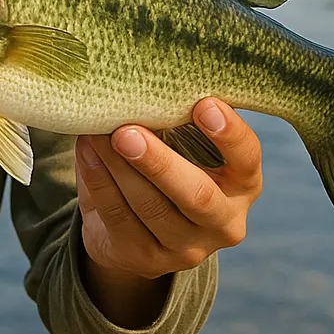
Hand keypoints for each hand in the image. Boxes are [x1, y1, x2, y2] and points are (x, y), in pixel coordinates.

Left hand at [75, 98, 261, 327]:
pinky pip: (120, 219)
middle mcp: (224, 221)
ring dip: (119, 168)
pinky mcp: (148, 260)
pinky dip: (99, 181)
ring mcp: (187, 248)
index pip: (247, 158)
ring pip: (152, 209)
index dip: (229, 134)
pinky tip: (86, 152)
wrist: (136, 228)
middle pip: (197, 196)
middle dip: (160, 163)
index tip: (203, 104)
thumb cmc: (167, 162)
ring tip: (96, 134)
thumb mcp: (184, 144)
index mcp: (243, 183)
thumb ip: (175, 116)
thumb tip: (141, 73)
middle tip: (127, 132)